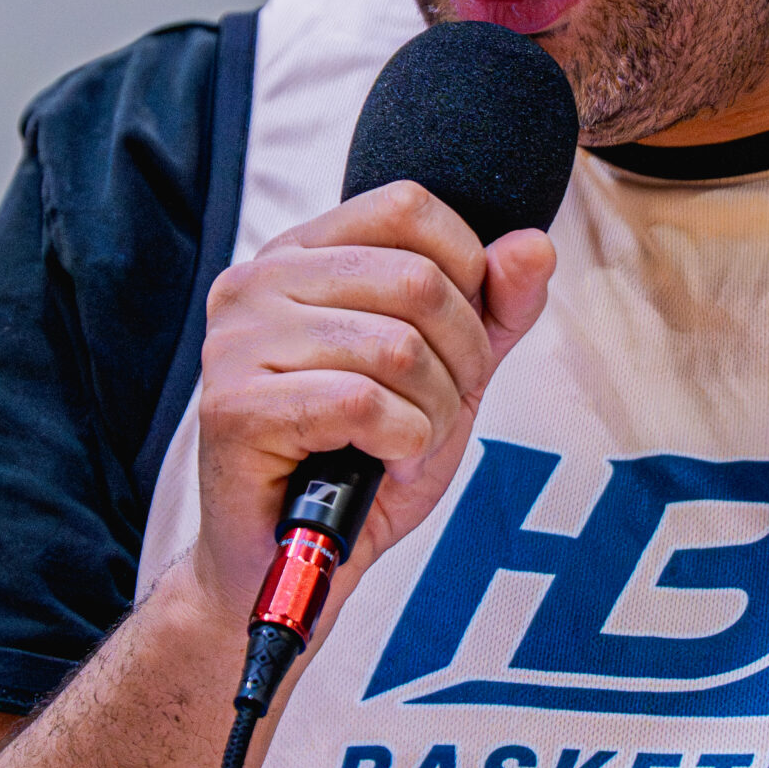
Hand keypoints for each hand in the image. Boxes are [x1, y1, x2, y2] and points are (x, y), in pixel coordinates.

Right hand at [193, 181, 553, 630]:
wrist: (291, 560)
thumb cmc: (362, 460)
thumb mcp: (449, 375)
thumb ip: (495, 309)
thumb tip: (534, 246)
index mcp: (299, 254)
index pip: (407, 206)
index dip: (466, 273)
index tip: (458, 342)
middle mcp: (255, 282)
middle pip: (416, 280)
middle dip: (459, 360)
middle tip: (436, 412)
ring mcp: (235, 343)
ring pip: (397, 346)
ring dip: (431, 413)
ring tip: (405, 443)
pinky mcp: (234, 407)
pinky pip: (363, 402)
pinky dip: (401, 444)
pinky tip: (379, 462)